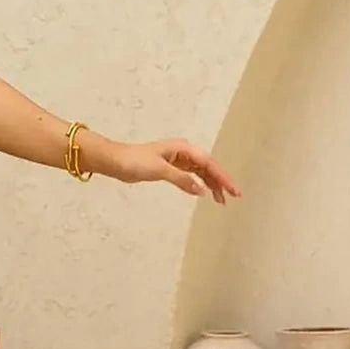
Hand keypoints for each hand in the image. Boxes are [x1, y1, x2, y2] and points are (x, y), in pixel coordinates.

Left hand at [111, 138, 240, 202]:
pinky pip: (190, 176)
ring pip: (200, 172)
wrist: (115, 161)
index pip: (208, 163)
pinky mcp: (170, 168)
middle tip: (234, 197)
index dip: (222, 177)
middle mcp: (183, 152)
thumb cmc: (135, 161)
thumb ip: (182, 180)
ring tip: (221, 200)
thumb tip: (201, 190)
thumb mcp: (160, 170)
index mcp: (183, 148)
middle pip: (208, 167)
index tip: (233, 190)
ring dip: (211, 184)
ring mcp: (177, 160)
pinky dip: (197, 184)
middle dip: (221, 181)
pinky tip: (203, 193)